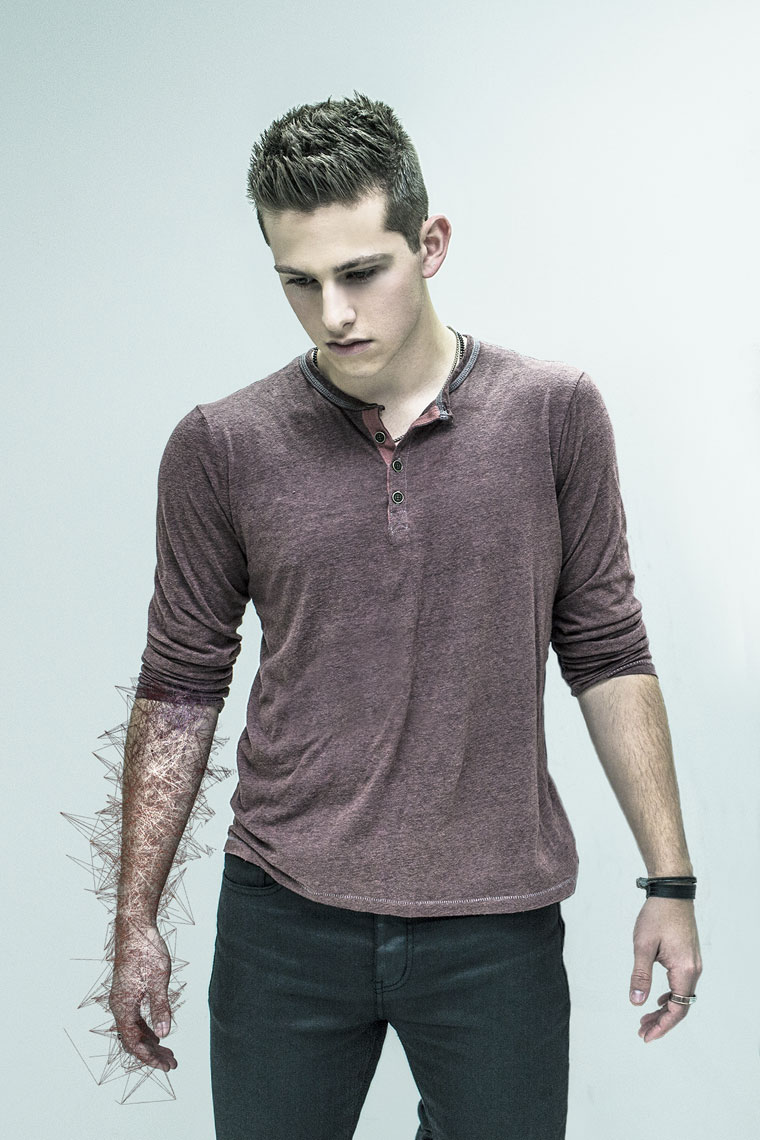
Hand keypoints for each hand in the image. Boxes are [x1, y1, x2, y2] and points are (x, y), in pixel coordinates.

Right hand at [108, 916, 177, 1070]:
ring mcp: (122, 999)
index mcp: (123, 1006)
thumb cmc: (146, 951)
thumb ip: (161, 1008)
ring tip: (168, 1053)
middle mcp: (119, 1005)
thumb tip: (164, 1035)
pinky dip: (147, 1029)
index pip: (133, 1042)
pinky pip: (135, 1018)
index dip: (149, 1057)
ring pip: (134, 1029)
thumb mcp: (158, 980)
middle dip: (152, 1054)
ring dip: (150, 1042)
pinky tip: (159, 1033)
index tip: (165, 1066)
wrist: (135, 928)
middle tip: (172, 1064)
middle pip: (133, 1039)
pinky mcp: (127, 991)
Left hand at [629, 896, 701, 1041]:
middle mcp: (694, 970)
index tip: (646, 1036)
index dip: (662, 1026)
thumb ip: (640, 975)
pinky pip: (682, 985)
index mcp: (684, 971)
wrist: (672, 892)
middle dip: (661, 1021)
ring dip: (664, 1009)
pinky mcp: (689, 957)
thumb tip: (637, 1002)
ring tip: (645, 1018)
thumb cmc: (657, 915)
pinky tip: (657, 999)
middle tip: (641, 1031)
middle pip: (680, 1007)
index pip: (677, 1009)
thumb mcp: (642, 946)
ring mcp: (693, 964)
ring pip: (681, 996)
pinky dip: (669, 996)